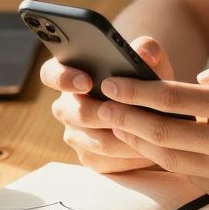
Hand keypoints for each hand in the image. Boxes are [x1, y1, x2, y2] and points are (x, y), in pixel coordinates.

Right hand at [40, 36, 179, 173]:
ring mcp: (75, 134)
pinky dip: (128, 157)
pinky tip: (148, 149)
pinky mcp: (89, 158)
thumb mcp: (151, 61)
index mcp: (72, 74)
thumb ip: (147, 48)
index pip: (50, 73)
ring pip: (95, 140)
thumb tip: (144, 54)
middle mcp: (67, 106)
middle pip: (76, 113)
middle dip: (107, 113)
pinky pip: (105, 161)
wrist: (158, 114)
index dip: (63, 78)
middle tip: (133, 112)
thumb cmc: (148, 82)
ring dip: (124, 136)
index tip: (86, 81)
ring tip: (150, 131)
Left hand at [98, 52, 208, 203]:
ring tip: (118, 124)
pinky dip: (168, 158)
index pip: (174, 99)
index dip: (137, 91)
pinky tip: (153, 144)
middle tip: (100, 106)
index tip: (112, 83)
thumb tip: (195, 78)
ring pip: (170, 158)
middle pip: (161, 133)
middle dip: (124, 118)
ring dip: (139, 141)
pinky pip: (191, 174)